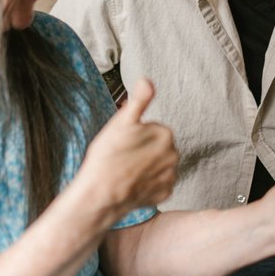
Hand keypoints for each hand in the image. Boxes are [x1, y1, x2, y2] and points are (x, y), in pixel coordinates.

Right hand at [77, 79, 177, 218]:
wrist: (101, 194)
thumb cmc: (108, 156)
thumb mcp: (121, 122)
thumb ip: (139, 100)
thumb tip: (148, 81)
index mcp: (165, 133)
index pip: (151, 128)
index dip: (135, 133)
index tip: (122, 141)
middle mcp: (174, 155)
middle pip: (157, 146)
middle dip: (143, 148)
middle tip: (122, 155)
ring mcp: (170, 176)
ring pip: (158, 164)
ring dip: (146, 165)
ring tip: (126, 169)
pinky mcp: (165, 193)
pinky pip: (158, 183)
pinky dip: (148, 183)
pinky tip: (132, 183)